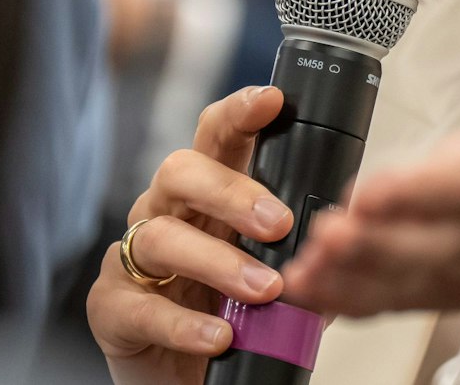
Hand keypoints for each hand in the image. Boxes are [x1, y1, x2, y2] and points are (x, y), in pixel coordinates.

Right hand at [87, 85, 296, 384]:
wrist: (188, 382)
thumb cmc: (232, 317)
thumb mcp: (274, 278)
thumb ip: (304, 255)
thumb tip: (348, 238)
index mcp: (205, 196)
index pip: (215, 138)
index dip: (238, 113)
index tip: (271, 102)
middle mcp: (163, 213)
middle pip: (180, 172)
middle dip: (231, 192)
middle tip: (280, 223)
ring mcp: (130, 258)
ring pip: (159, 236)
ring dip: (217, 261)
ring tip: (263, 290)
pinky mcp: (111, 307)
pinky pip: (139, 306)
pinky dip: (182, 324)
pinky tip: (218, 336)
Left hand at [281, 0, 459, 384]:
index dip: (421, 192)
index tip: (376, 192)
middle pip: (420, 241)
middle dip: (373, 243)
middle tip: (328, 234)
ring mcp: (446, 269)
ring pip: (391, 279)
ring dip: (346, 278)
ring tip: (302, 272)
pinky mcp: (421, 289)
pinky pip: (377, 302)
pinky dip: (338, 302)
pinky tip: (298, 293)